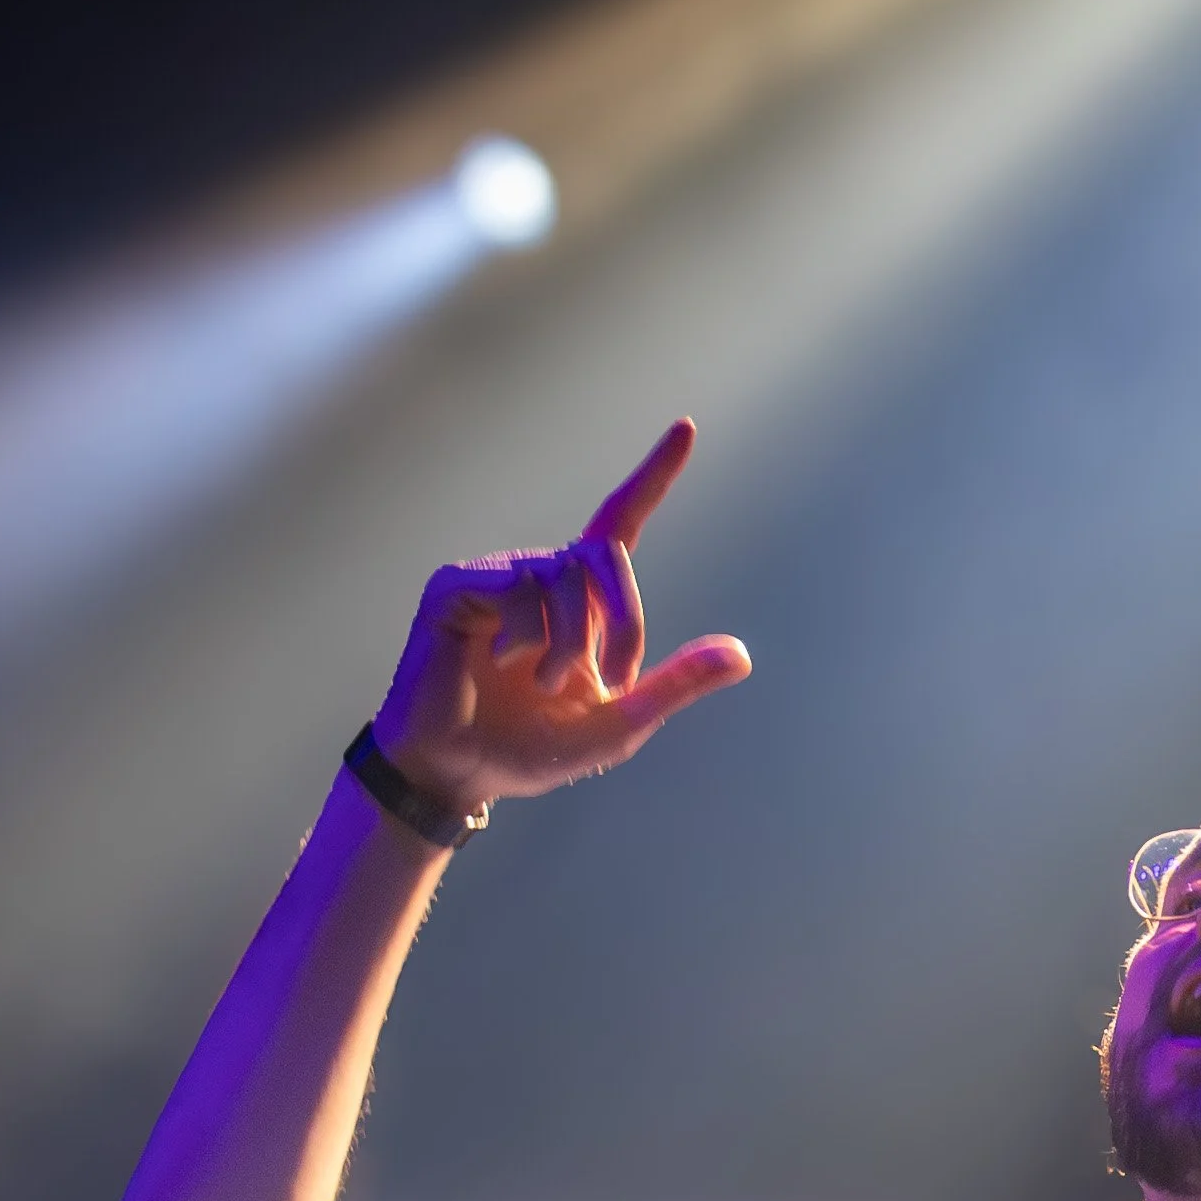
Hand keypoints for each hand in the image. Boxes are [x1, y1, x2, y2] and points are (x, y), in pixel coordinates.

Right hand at [369, 419, 750, 815]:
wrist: (458, 771)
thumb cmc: (530, 750)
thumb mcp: (617, 725)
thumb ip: (674, 687)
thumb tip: (742, 655)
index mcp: (578, 601)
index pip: (619, 524)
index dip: (653, 477)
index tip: (687, 428)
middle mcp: (540, 574)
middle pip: (607, 558)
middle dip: (625, 619)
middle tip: (611, 678)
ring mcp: (497, 575)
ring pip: (565, 577)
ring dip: (568, 643)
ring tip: (541, 684)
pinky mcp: (458, 586)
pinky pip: (517, 588)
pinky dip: (524, 636)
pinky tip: (500, 664)